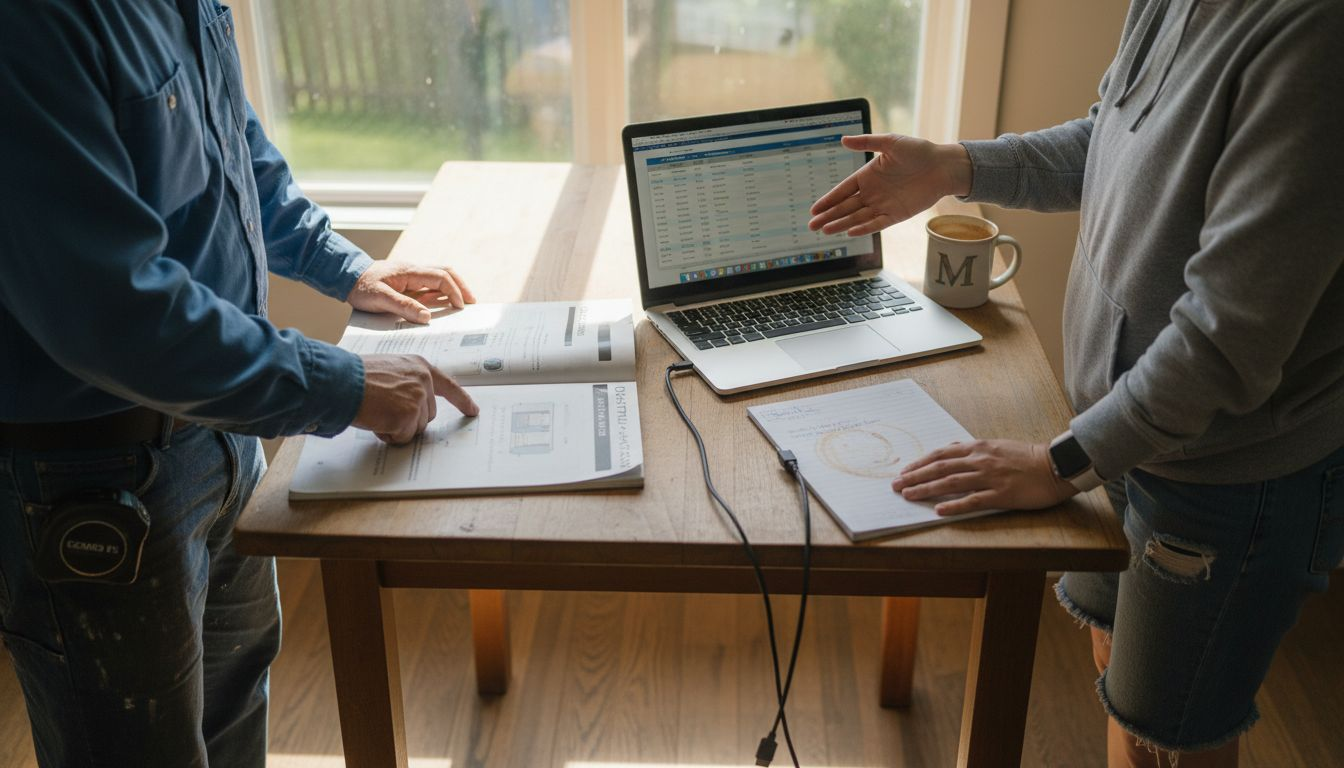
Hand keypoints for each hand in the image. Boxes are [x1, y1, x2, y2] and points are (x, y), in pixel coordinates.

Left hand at [348, 261, 476, 323]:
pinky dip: (441, 291)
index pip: (440, 277)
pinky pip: (429, 284)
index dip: (454, 291)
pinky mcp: (407, 281)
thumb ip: (403, 306)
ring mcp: (411, 275)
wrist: (346, 276)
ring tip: (462, 302)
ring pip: (439, 276)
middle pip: (445, 272)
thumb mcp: (380, 298)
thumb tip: (426, 316)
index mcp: (410, 272)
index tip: (460, 306)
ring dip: (453, 287)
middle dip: (461, 286)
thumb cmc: (361, 287)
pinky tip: (442, 303)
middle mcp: (413, 270)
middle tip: (472, 302)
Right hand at [352, 354, 478, 443]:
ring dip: (396, 427)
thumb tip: (415, 406)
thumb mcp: (389, 370)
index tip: (473, 411)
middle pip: (428, 415)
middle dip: (408, 419)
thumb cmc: (356, 377)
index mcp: (419, 367)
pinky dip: (388, 434)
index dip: (462, 400)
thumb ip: (407, 383)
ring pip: (415, 429)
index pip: (448, 386)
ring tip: (377, 411)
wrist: (341, 381)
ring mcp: (417, 399)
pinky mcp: (408, 417)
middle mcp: (423, 381)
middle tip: (384, 408)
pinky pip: (402, 437)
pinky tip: (376, 419)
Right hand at [808, 135, 971, 236]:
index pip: (843, 190)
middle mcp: (872, 192)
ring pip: (857, 217)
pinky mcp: (896, 215)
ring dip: (841, 224)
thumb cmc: (918, 151)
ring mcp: (883, 205)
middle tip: (812, 226)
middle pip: (845, 207)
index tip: (814, 209)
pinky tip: (851, 232)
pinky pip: (877, 223)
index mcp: (867, 175)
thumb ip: (867, 142)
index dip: (828, 200)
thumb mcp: (891, 142)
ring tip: (826, 231)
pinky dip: (864, 228)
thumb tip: (843, 139)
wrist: (943, 166)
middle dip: (828, 216)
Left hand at [890, 439, 1076, 515]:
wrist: (1056, 464)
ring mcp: (990, 477)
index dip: (919, 463)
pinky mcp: (1002, 494)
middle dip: (915, 477)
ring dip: (926, 489)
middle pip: (940, 468)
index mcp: (978, 448)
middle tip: (896, 486)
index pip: (941, 455)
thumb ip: (973, 448)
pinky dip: (954, 505)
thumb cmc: (1027, 457)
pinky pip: (973, 500)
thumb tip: (951, 449)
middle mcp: (980, 460)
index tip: (904, 471)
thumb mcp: (997, 446)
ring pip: (951, 483)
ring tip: (909, 496)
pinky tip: (939, 510)